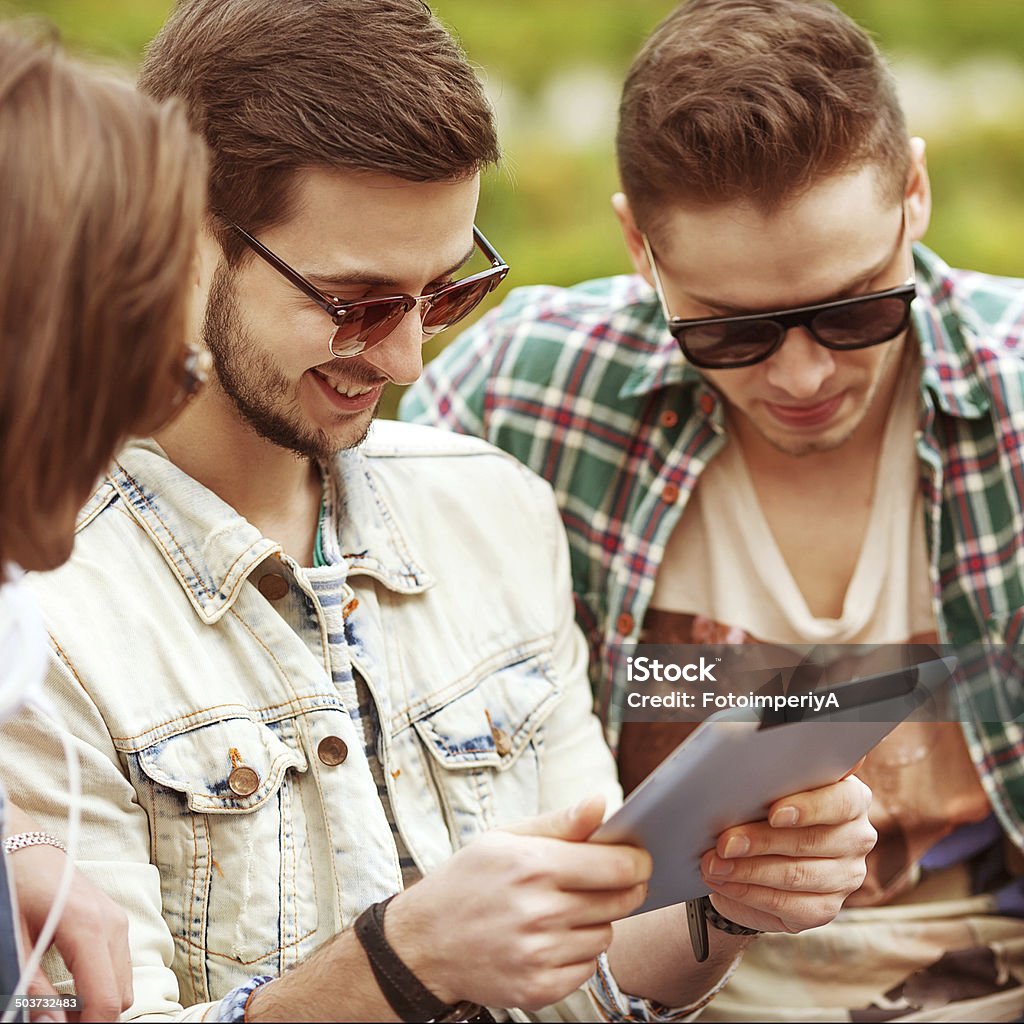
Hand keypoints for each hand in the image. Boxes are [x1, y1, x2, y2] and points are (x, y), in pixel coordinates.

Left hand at [6, 807, 131, 1022]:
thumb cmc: (14, 888)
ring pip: (124, 982)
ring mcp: (118, 919)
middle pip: (121, 996)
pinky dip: (102, 984)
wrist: (21, 845)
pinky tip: (72, 989)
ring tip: (61, 1014)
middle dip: (95, 1019)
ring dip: (99, 1004)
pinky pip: (119, 965)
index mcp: (89, 928)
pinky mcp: (114, 918)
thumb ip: (32, 989)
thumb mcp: (14, 941)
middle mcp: (113, 923)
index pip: (105, 1000)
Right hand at [386, 795, 650, 1010]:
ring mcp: (539, 954)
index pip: (617, 866)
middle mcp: (538, 912)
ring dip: (596, 921)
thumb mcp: (505, 838)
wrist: (424, 943)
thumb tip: (601, 803)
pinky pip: (588, 967)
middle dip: (624, 888)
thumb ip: (560, 822)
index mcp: (533, 865)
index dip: (637, 861)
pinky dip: (579, 953)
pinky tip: (552, 938)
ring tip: (563, 910)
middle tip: (606, 881)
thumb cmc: (468, 881)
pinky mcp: (538, 988)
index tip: (638, 858)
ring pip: (606, 935)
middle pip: (621, 901)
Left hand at [699, 774, 874, 932]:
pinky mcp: (825, 908)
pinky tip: (726, 884)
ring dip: (748, 871)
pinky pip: (787, 904)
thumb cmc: (765, 807)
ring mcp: (845, 877)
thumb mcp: (770, 788)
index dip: (809, 808)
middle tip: (724, 843)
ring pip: (796, 875)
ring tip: (714, 865)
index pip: (841, 802)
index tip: (774, 814)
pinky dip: (750, 893)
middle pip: (810, 841)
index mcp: (851, 799)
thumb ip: (771, 779)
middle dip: (760, 842)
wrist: (761, 852)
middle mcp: (856, 838)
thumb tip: (744, 770)